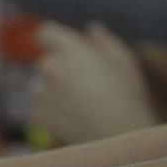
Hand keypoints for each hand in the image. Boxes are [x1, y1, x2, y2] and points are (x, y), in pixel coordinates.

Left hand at [33, 22, 159, 144]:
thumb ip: (104, 41)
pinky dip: (53, 112)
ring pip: (44, 86)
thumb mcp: (125, 61)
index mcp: (70, 49)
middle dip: (61, 69)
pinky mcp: (38, 114)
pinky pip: (42, 108)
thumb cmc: (129, 96)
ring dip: (56, 91)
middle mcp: (50, 67)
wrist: (120, 139)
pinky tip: (76, 119)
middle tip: (86, 85)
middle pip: (47, 61)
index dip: (52, 38)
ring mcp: (41, 92)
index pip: (45, 32)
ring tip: (84, 106)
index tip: (61, 46)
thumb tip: (91, 28)